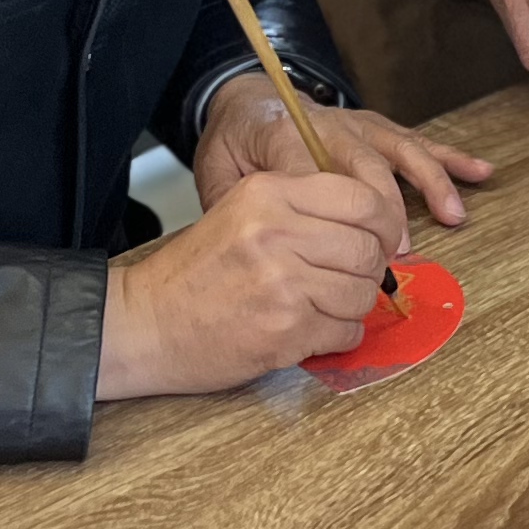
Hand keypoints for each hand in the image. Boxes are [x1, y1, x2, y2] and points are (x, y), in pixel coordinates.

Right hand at [98, 169, 406, 397]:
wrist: (145, 323)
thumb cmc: (196, 271)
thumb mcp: (242, 212)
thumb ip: (303, 209)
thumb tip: (375, 226)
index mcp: (269, 193)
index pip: (363, 200)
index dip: (383, 225)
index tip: (378, 241)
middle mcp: (278, 231)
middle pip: (368, 250)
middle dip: (368, 270)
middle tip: (348, 279)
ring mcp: (284, 283)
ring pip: (363, 293)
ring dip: (353, 305)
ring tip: (323, 306)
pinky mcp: (286, 330)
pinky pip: (347, 332)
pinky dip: (339, 336)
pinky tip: (312, 330)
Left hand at [191, 79, 491, 230]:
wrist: (248, 101)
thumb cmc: (236, 145)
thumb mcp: (218, 175)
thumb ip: (237, 206)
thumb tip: (263, 247)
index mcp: (284, 136)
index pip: (315, 174)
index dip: (337, 213)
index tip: (353, 252)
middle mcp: (329, 126)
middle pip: (367, 165)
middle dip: (387, 210)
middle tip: (400, 253)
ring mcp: (358, 124)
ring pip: (401, 149)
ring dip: (431, 183)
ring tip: (454, 216)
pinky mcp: (377, 128)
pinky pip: (417, 142)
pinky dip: (450, 158)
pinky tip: (481, 173)